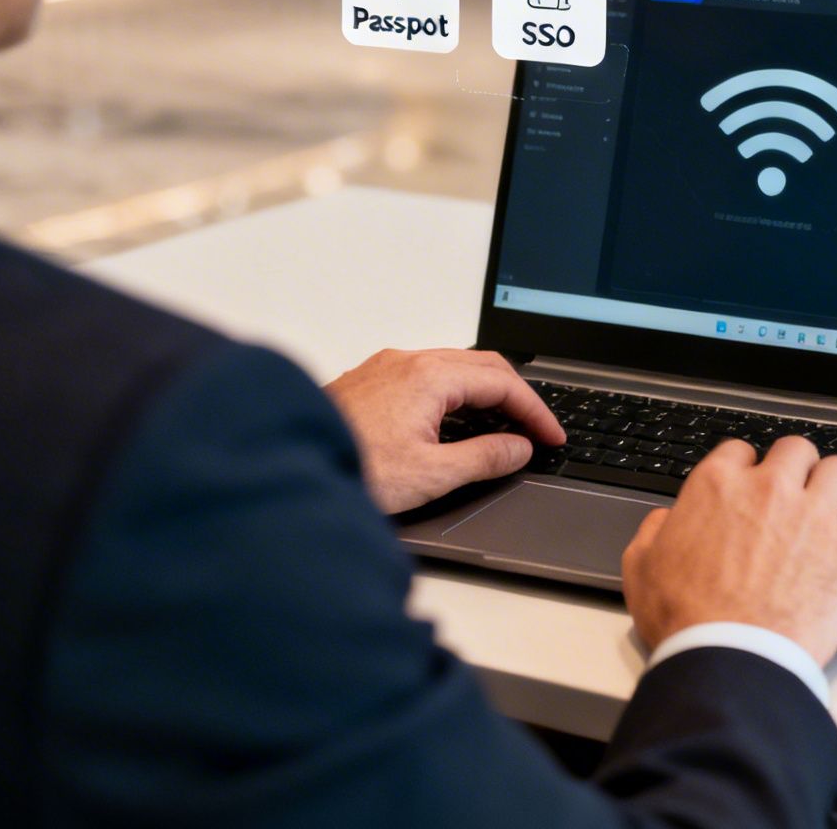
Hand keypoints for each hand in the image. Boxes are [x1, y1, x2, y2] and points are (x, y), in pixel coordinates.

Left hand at [323, 349, 565, 513]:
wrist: (285, 467)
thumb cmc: (348, 468)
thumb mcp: (431, 474)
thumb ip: (484, 458)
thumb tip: (518, 447)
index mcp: (430, 377)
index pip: (503, 384)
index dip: (535, 411)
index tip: (551, 436)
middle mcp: (408, 362)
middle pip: (482, 366)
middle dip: (516, 396)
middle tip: (536, 428)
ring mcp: (385, 368)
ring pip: (454, 368)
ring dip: (485, 392)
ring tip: (504, 424)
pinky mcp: (369, 381)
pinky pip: (428, 375)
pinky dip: (456, 393)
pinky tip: (456, 420)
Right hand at [622, 437, 836, 668]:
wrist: (731, 658)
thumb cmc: (687, 620)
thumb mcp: (641, 569)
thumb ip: (653, 533)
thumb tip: (664, 521)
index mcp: (717, 486)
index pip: (740, 451)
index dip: (746, 470)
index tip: (750, 488)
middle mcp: (769, 489)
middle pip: (796, 450)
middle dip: (797, 468)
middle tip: (796, 494)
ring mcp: (813, 515)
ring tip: (834, 506)